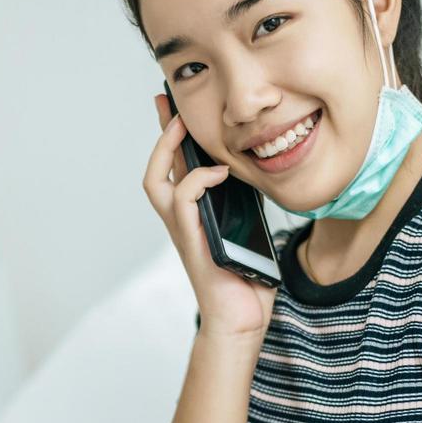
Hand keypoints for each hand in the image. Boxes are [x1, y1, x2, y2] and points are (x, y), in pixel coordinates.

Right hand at [143, 94, 276, 341]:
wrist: (242, 321)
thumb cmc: (247, 284)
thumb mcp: (252, 232)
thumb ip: (249, 207)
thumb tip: (264, 177)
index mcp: (196, 216)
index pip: (178, 169)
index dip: (174, 138)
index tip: (178, 107)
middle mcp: (182, 220)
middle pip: (157, 168)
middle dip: (162, 132)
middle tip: (167, 102)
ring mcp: (183, 231)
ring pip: (157, 182)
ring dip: (168, 149)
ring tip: (182, 126)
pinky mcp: (193, 242)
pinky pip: (184, 201)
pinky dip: (199, 181)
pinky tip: (220, 172)